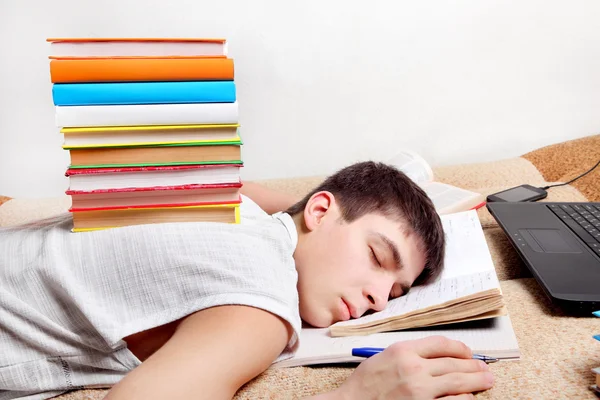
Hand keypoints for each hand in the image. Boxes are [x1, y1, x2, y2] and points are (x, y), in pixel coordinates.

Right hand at [333, 336, 493, 399]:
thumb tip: (434, 357)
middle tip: (484, 368)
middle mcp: (413, 368)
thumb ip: (408, 354)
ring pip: (458, 382)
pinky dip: (464, 398)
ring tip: (486, 380)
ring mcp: (419, 390)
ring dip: (476, 381)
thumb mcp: (383, 358)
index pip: (440, 344)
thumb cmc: (364, 385)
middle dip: (473, 365)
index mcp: (403, 351)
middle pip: (453, 363)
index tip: (467, 352)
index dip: (459, 348)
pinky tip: (469, 397)